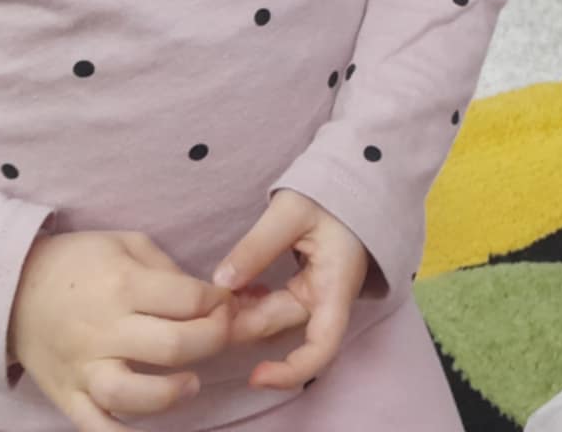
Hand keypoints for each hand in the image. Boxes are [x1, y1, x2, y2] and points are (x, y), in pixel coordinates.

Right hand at [8, 230, 232, 431]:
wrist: (13, 288)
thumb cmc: (79, 262)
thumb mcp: (125, 244)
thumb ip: (167, 270)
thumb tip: (206, 300)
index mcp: (122, 284)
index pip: (187, 299)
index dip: (218, 302)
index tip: (223, 303)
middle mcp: (103, 330)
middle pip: (171, 347)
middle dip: (212, 341)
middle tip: (220, 335)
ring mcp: (83, 368)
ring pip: (131, 395)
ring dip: (171, 394)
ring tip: (191, 383)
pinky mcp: (66, 396)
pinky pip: (96, 428)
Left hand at [213, 191, 370, 390]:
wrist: (354, 185)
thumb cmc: (331, 195)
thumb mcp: (291, 212)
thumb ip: (257, 247)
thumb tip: (221, 282)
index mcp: (335, 286)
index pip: (321, 347)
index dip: (290, 372)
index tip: (255, 376)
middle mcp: (327, 300)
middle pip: (280, 328)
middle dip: (241, 324)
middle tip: (207, 306)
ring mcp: (315, 296)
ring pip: (272, 319)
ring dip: (242, 314)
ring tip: (217, 294)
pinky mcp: (303, 289)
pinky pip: (273, 307)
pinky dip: (250, 304)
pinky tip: (234, 289)